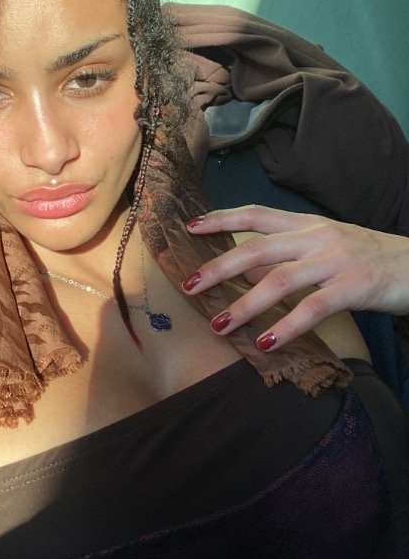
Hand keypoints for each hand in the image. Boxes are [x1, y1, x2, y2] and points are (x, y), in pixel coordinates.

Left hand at [182, 205, 408, 348]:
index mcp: (307, 224)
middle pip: (257, 248)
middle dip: (218, 267)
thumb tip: (243, 269)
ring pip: (279, 279)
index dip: (220, 219)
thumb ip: (287, 256)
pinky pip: (312, 308)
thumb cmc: (370, 259)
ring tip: (220, 325)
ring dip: (245, 304)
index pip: (255, 214)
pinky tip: (267, 344)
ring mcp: (336, 260)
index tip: (189, 227)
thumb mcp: (326, 249)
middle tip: (188, 286)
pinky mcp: (354, 286)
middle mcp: (317, 237)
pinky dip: (286, 327)